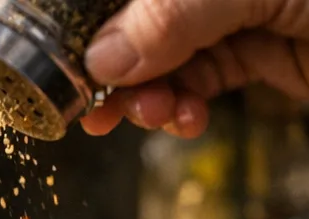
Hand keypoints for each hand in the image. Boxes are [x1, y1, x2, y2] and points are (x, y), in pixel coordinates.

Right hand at [78, 0, 308, 138]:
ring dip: (145, 98)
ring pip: (154, 60)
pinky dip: (180, 108)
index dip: (79, 25)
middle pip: (125, 24)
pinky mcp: (251, 50)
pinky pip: (193, 83)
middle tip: (93, 110)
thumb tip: (100, 60)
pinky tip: (186, 118)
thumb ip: (174, 16)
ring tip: (156, 115)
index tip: (57, 65)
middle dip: (106, 71)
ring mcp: (225, 10)